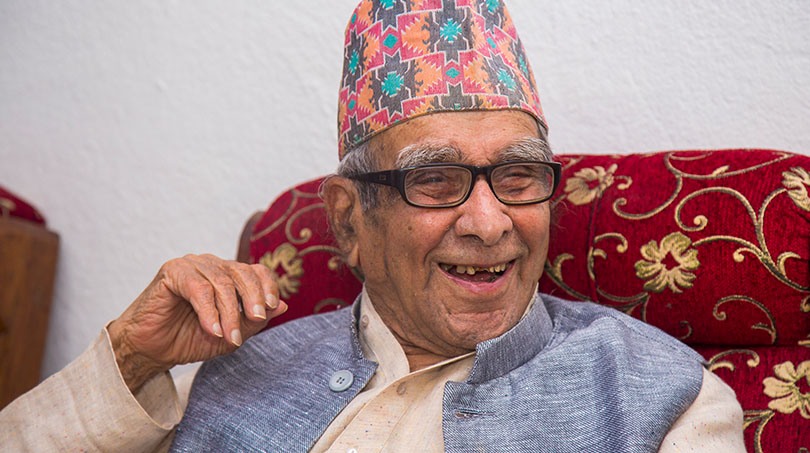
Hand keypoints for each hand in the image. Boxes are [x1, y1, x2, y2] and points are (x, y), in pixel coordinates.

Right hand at [107, 254, 287, 391]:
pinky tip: (213, 329)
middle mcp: (213, 266)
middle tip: (256, 320)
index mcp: (229, 276)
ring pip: (222, 282)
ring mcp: (192, 265)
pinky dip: (209, 311)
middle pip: (243, 273)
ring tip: (230, 337)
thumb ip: (255, 320)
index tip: (271, 308)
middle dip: (253, 299)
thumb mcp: (231, 335)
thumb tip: (283, 306)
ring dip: (229, 312)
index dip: (268, 287)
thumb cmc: (189, 339)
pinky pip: (198, 288)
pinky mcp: (173, 271)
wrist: (152, 349)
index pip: (257, 271)